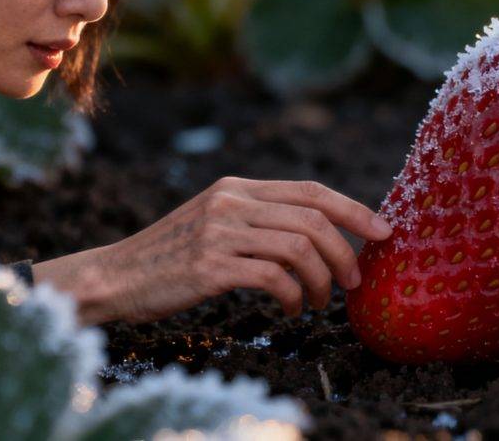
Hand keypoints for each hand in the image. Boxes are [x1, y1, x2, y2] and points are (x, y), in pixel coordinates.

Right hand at [31, 177, 393, 324]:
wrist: (114, 277)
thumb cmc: (172, 258)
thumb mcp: (216, 223)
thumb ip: (261, 219)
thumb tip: (322, 233)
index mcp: (238, 188)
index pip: (312, 191)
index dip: (355, 210)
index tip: (385, 231)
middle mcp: (232, 203)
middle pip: (315, 219)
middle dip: (345, 253)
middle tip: (352, 282)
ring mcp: (220, 232)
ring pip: (300, 249)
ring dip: (320, 281)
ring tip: (316, 303)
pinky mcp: (210, 266)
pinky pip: (274, 278)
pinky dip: (293, 296)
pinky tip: (290, 310)